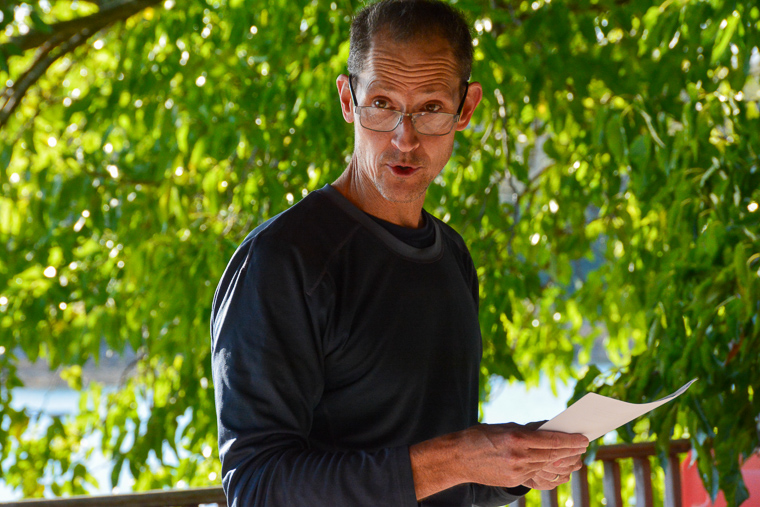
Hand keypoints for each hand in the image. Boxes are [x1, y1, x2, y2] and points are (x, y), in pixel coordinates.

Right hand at [454, 422, 587, 487]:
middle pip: (552, 454)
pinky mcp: (513, 481)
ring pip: (546, 465)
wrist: (458, 458)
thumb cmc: (479, 437)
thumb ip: (526, 430)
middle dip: (570, 450)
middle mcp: (518, 456)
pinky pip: (535, 474)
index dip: (570, 440)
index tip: (583, 439)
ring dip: (562, 460)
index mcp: (516, 438)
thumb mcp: (504, 427)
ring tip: (573, 456)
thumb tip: (547, 431)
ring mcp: (516, 471)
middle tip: (583, 446)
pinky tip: (555, 465)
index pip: (551, 440)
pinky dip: (547, 469)